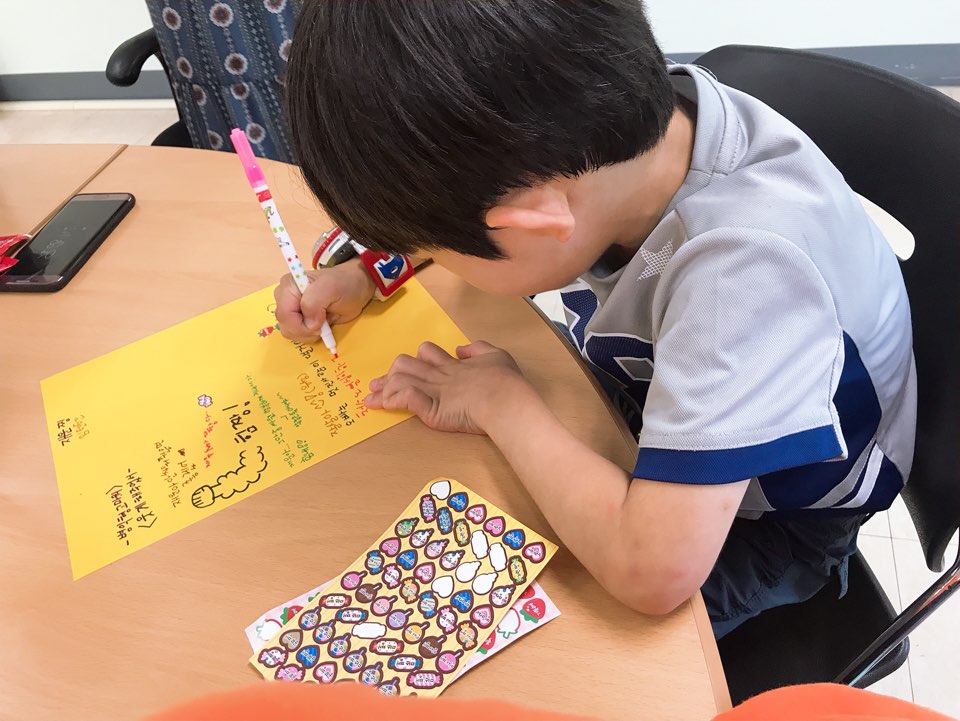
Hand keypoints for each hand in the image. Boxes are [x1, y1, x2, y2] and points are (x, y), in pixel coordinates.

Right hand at [274, 258, 374, 342]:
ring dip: (308, 333)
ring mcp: (291, 310)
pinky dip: (310, 335)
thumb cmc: (343, 285)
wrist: (353, 289)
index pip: (284, 314)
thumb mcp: (331, 287)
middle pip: (285, 325)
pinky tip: (321, 326)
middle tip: (323, 322)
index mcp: (289, 286)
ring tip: (323, 322)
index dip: (301, 324)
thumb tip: (309, 323)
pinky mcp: (297, 320)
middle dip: (305, 330)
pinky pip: (296, 335)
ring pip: (289, 332)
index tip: (321, 321)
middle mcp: (285, 298)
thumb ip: (314, 302)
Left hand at [365, 341, 529, 433]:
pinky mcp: (430, 407)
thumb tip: (462, 349)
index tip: (412, 367)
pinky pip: (403, 398)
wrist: (505, 400)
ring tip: (372, 398)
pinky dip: (391, 401)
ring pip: (398, 380)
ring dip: (383, 389)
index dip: (417, 358)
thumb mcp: (497, 355)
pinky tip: (383, 405)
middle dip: (390, 374)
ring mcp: (433, 391)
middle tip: (379, 384)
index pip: (427, 353)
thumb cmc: (505, 382)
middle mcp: (440, 375)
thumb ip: (478, 349)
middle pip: (405, 365)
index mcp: (455, 365)